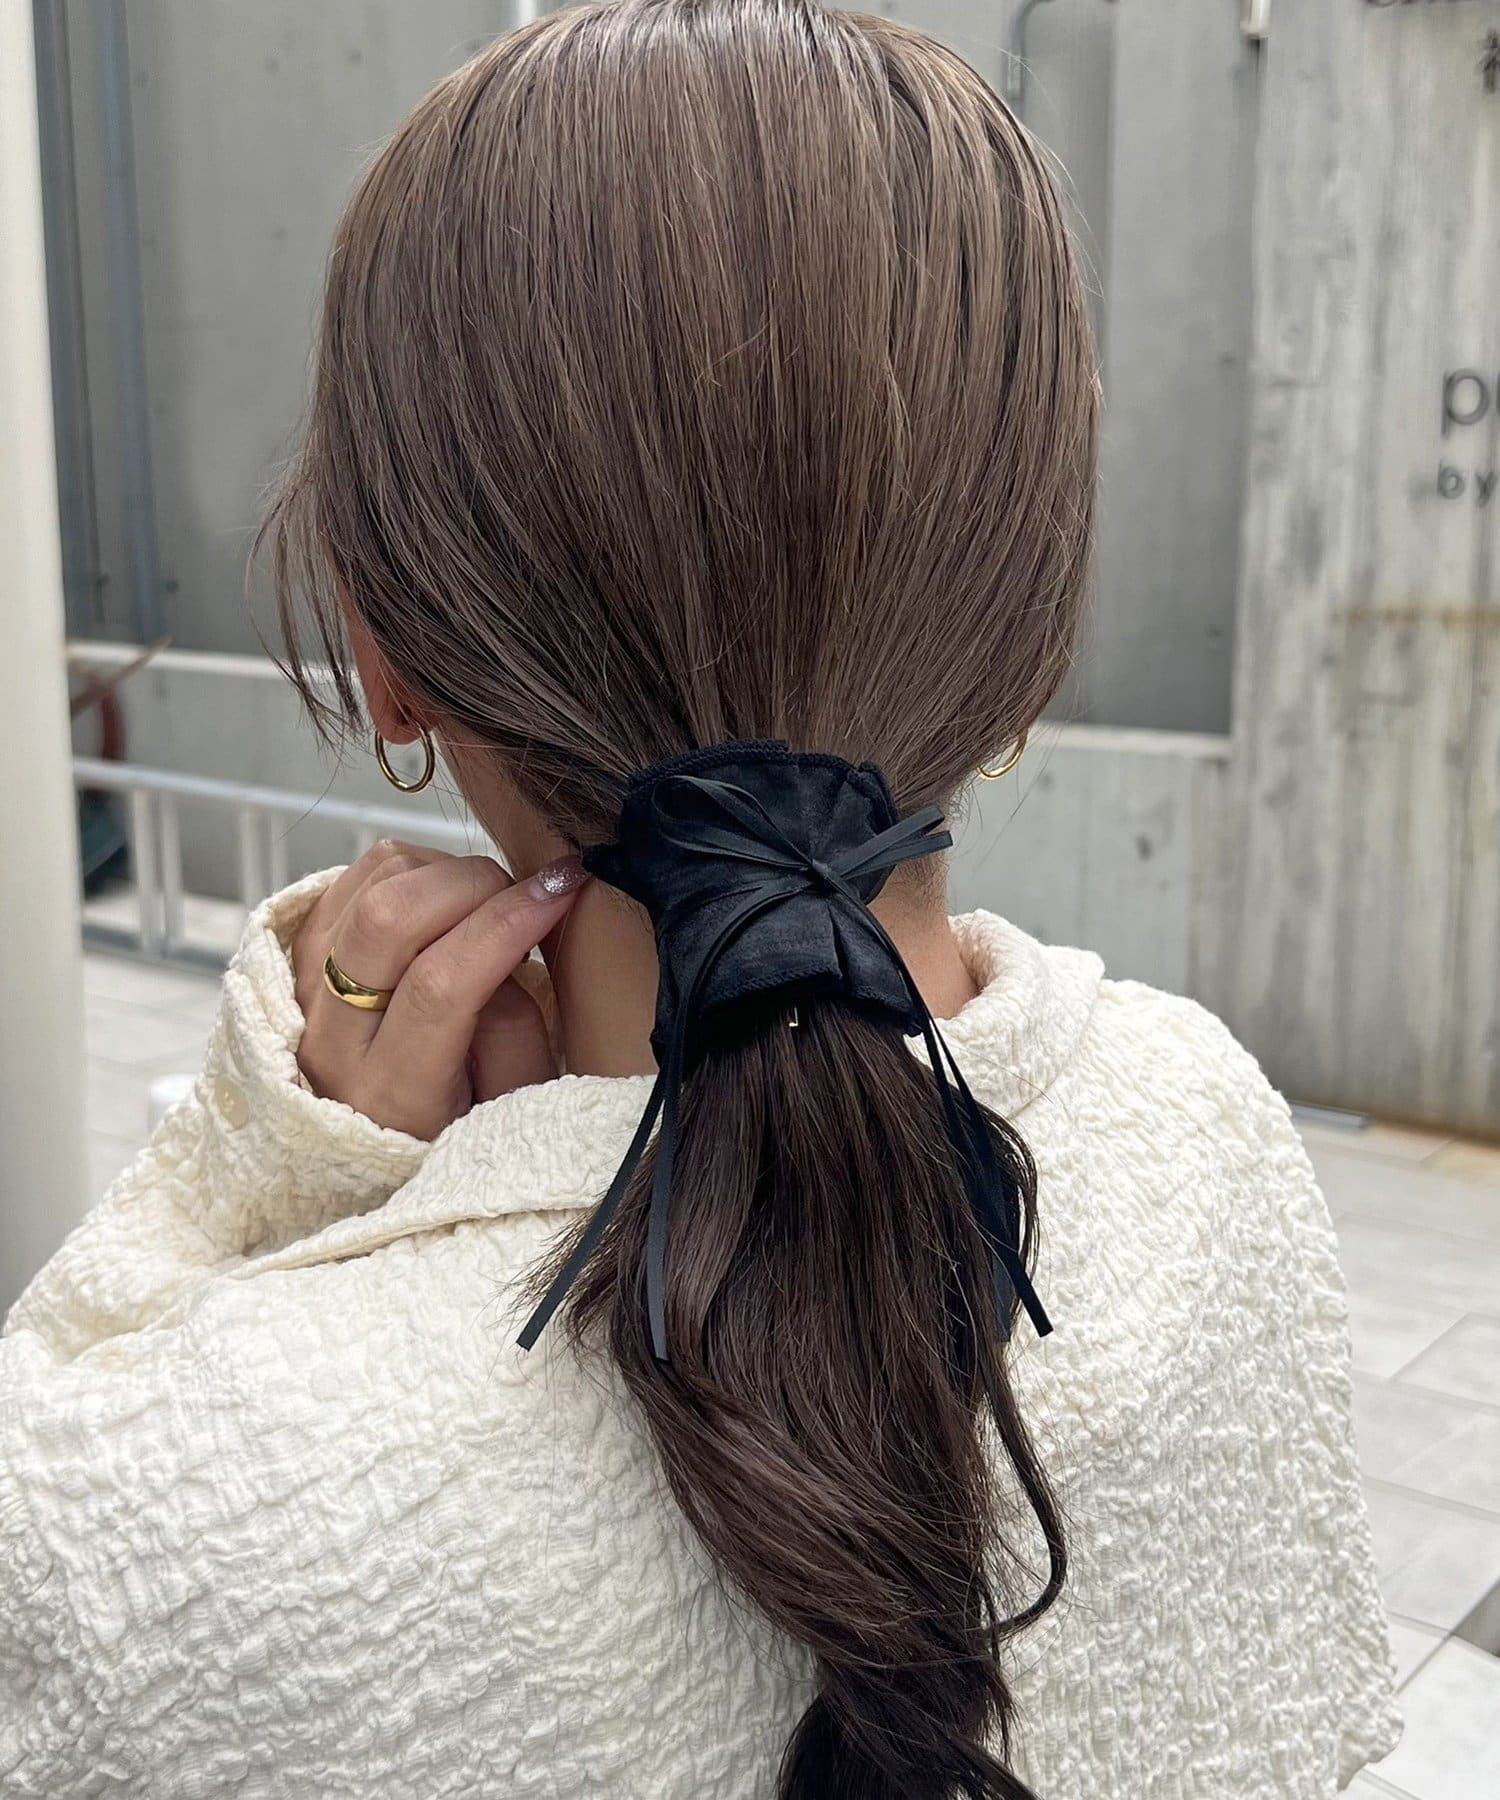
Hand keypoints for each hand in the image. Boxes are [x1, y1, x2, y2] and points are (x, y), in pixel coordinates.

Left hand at [290, 841, 588, 1138]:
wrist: (372, 1150)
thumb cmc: (452, 1127)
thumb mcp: (507, 1103)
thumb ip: (514, 1026)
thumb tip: (506, 936)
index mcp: (390, 1093)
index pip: (439, 986)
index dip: (505, 924)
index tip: (558, 892)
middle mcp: (331, 1040)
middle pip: (386, 918)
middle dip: (472, 884)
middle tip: (521, 897)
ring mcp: (301, 992)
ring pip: (371, 885)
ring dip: (443, 873)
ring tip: (483, 906)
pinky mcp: (296, 955)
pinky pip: (352, 876)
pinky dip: (408, 870)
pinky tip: (442, 900)